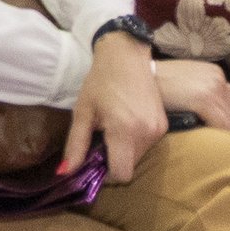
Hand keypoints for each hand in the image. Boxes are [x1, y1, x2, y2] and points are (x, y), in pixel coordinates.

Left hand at [63, 34, 174, 184]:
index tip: (96, 158)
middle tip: (102, 138)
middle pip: (129, 166)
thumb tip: (65, 173)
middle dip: (114, 159)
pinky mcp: (164, 125)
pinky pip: (147, 145)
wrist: (126, 56)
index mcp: (125, 131)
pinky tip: (126, 121)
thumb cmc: (100, 82)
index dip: (106, 173)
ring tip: (114, 126)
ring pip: (138, 157)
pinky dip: (135, 140)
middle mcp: (146, 134)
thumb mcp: (83, 112)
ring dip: (125, 149)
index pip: (122, 174)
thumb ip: (76, 145)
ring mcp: (158, 129)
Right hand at [148, 56, 229, 130]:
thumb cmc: (162, 82)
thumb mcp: (192, 78)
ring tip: (198, 130)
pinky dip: (214, 133)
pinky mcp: (205, 101)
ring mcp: (213, 89)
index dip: (221, 115)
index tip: (207, 121)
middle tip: (199, 127)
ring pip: (229, 121)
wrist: (143, 79)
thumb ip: (219, 87)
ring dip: (217, 130)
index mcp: (216, 73)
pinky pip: (222, 126)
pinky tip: (199, 132)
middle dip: (220, 123)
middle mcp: (218, 79)